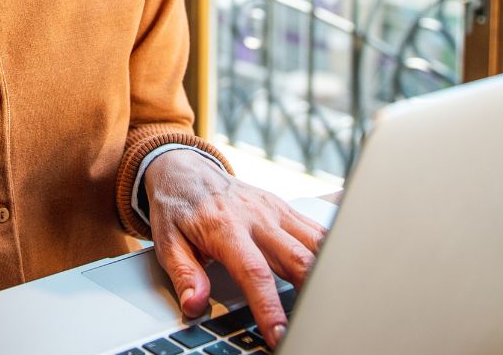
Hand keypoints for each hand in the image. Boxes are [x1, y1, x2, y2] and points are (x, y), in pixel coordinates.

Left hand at [145, 151, 327, 347]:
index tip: (277, 332)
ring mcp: (276, 211)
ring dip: (326, 273)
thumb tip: (195, 304)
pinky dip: (331, 252)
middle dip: (310, 294)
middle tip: (312, 324)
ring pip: (316, 244)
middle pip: (297, 259)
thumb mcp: (167, 241)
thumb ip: (184, 274)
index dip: (268, 306)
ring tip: (329, 303)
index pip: (254, 273)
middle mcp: (257, 217)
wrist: (186, 168)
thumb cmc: (177, 206)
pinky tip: (336, 273)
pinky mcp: (287, 209)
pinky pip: (317, 231)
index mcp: (225, 227)